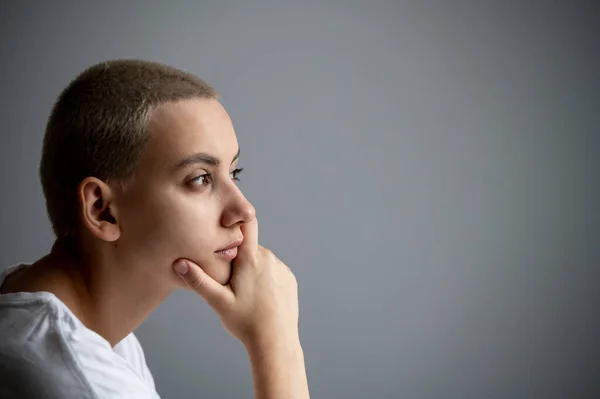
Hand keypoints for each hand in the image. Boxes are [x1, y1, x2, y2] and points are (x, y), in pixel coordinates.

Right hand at [173, 217, 298, 347]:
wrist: (276, 341)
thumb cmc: (245, 322)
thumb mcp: (218, 301)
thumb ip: (198, 280)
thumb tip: (178, 263)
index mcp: (251, 259)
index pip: (248, 224)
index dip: (237, 220)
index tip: (226, 223)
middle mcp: (269, 258)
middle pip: (250, 246)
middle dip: (238, 256)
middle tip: (228, 277)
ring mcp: (281, 268)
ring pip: (261, 258)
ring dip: (252, 267)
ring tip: (244, 291)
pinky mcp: (289, 278)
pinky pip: (273, 270)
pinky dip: (265, 277)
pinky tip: (259, 296)